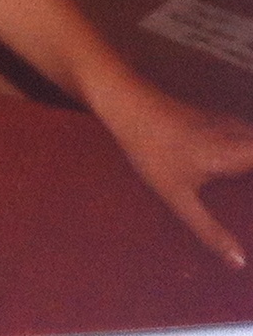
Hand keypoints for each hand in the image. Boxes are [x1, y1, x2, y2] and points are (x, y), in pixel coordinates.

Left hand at [91, 76, 252, 267]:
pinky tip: (235, 164)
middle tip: (248, 197)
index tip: (252, 200)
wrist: (124, 102)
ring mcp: (224, 122)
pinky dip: (247, 148)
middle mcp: (239, 134)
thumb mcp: (178, 196)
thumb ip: (208, 230)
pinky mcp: (210, 117)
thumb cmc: (152, 149)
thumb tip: (238, 262)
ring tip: (245, 186)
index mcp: (238, 153)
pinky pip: (243, 134)